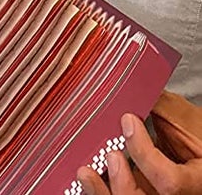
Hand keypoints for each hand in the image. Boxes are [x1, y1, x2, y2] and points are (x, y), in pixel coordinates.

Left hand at [77, 109, 201, 193]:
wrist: (197, 158)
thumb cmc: (196, 141)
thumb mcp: (187, 124)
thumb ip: (161, 111)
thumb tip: (128, 90)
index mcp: (196, 182)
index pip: (170, 182)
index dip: (144, 153)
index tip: (128, 120)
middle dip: (122, 183)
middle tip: (111, 154)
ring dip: (103, 192)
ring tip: (85, 173)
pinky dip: (100, 191)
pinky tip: (87, 178)